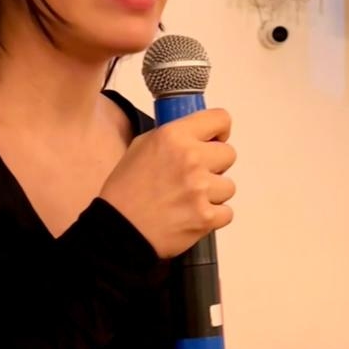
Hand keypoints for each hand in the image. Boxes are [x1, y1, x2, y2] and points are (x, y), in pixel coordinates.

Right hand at [99, 109, 234, 257]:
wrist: (118, 229)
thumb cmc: (126, 190)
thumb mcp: (141, 146)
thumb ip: (173, 137)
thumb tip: (196, 135)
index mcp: (174, 136)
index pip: (220, 119)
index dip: (219, 132)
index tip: (213, 142)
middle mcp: (191, 158)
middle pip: (229, 154)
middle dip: (215, 166)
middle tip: (194, 177)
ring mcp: (201, 189)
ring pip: (229, 186)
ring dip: (213, 193)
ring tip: (188, 200)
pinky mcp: (206, 217)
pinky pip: (227, 212)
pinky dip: (213, 216)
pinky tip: (192, 215)